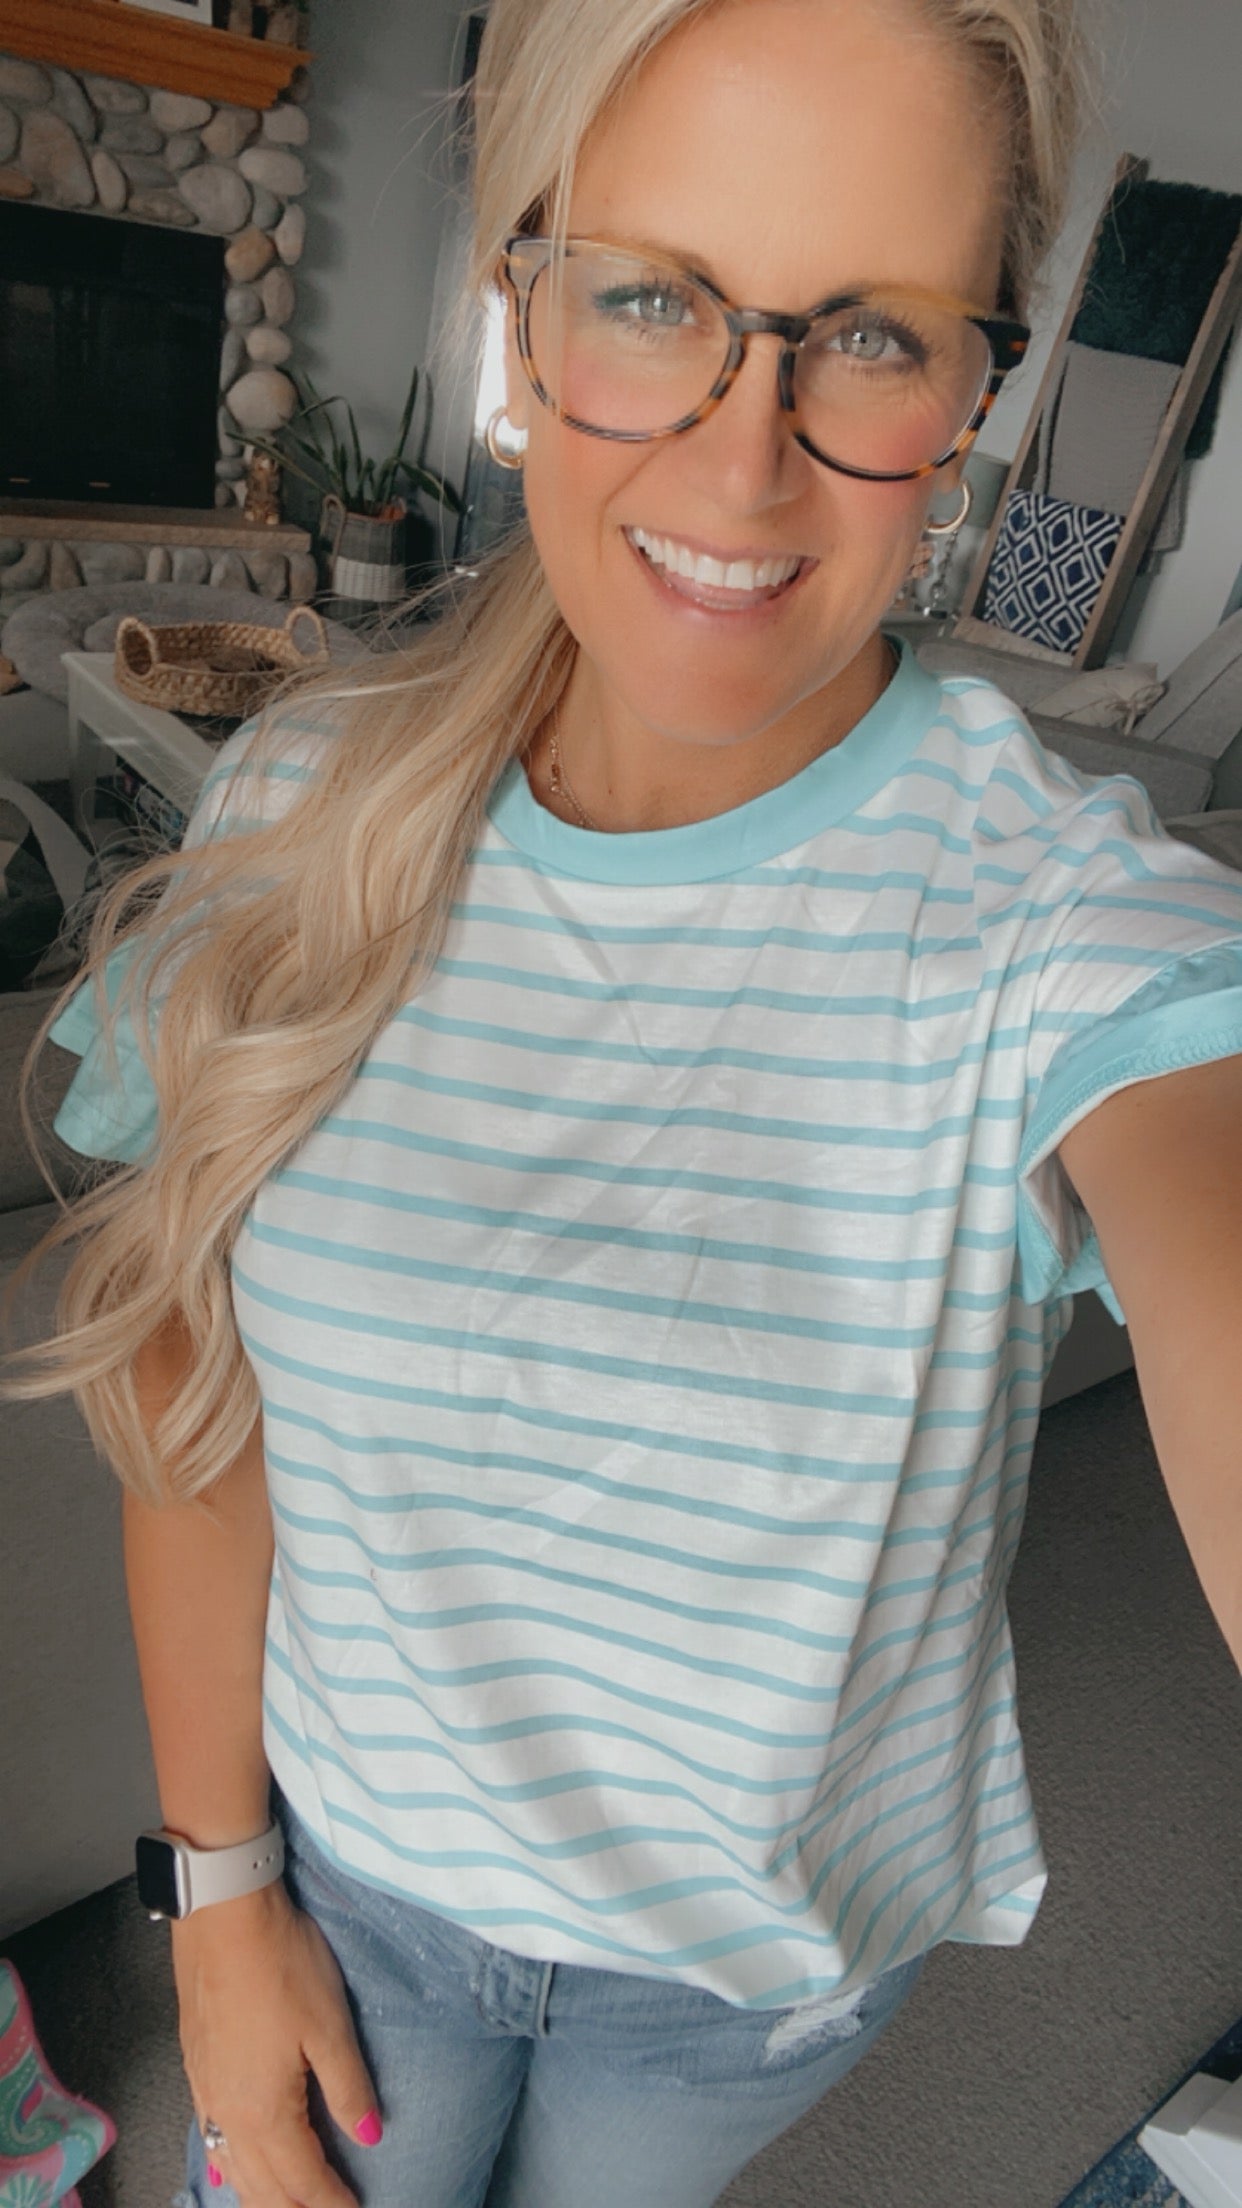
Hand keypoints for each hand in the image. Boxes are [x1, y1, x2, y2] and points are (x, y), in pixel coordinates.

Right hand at [171, 1878, 381, 2207]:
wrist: (222, 1914)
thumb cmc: (280, 1963)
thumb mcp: (329, 2026)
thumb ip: (349, 2088)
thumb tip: (370, 2137)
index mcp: (264, 2111)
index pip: (303, 2180)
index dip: (332, 2203)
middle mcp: (227, 2112)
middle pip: (261, 2188)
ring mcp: (205, 2089)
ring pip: (232, 2167)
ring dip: (261, 2194)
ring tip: (288, 2203)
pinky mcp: (195, 2065)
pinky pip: (212, 2136)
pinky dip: (231, 2163)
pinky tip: (234, 2162)